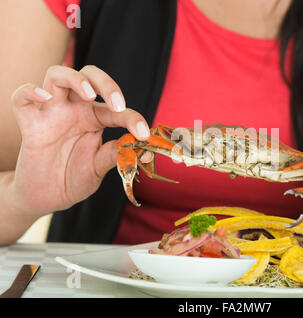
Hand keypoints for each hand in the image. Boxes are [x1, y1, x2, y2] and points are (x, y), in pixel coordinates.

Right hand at [10, 65, 149, 216]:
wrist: (48, 198)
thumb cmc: (75, 178)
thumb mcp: (99, 167)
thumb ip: (116, 155)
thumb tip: (142, 150)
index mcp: (95, 119)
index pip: (116, 108)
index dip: (133, 118)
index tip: (144, 134)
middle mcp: (74, 110)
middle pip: (88, 75)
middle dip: (105, 83)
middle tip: (117, 104)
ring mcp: (51, 114)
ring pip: (56, 74)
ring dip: (75, 78)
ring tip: (89, 95)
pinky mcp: (30, 125)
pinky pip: (21, 99)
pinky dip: (29, 91)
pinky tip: (44, 98)